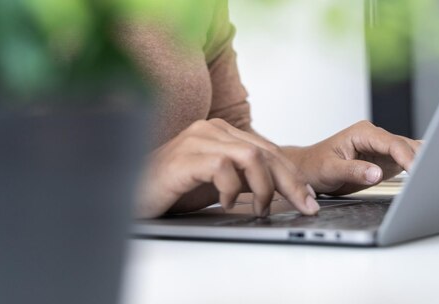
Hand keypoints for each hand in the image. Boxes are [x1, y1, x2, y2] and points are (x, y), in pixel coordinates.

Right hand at [137, 119, 319, 218]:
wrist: (130, 193)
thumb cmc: (171, 188)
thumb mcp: (216, 184)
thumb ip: (243, 179)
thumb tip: (279, 193)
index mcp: (221, 133)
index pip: (268, 150)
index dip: (292, 175)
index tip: (308, 198)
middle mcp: (211, 130)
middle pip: (266, 152)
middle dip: (291, 182)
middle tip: (305, 205)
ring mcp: (198, 140)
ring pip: (251, 156)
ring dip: (264, 187)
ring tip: (260, 207)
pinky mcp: (186, 156)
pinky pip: (224, 167)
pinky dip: (232, 189)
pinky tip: (226, 203)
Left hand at [285, 120, 421, 195]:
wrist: (308, 169)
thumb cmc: (315, 165)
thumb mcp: (331, 169)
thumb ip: (353, 170)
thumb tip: (375, 172)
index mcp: (363, 133)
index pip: (392, 143)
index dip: (407, 156)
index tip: (416, 171)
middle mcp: (375, 137)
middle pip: (405, 146)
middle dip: (420, 160)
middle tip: (433, 177)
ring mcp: (383, 148)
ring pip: (410, 152)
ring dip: (422, 163)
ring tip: (436, 176)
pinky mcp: (386, 160)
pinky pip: (407, 160)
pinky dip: (418, 166)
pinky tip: (431, 172)